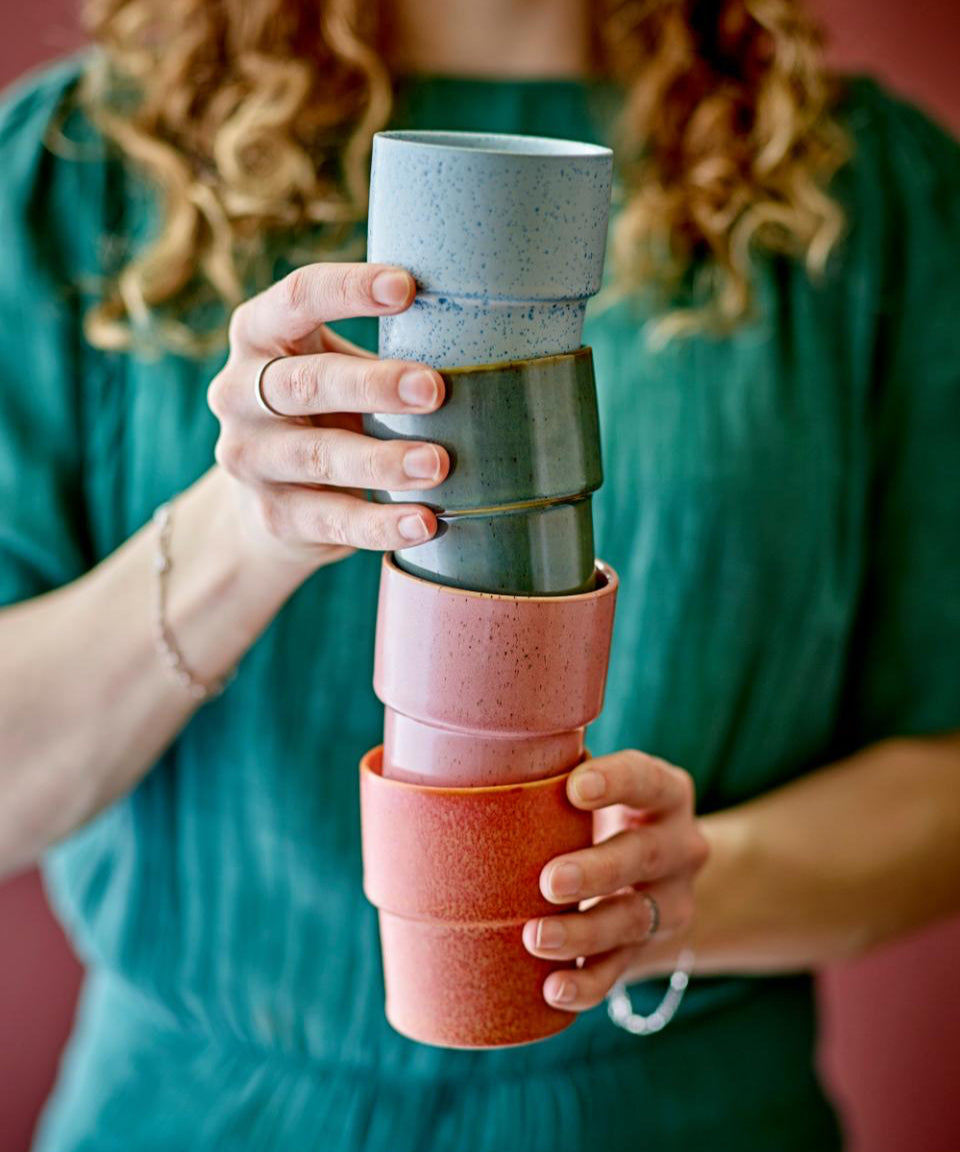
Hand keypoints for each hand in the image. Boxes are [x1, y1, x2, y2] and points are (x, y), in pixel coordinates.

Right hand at [208, 263, 448, 570]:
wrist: (268, 505)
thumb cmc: (326, 413)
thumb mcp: (337, 367)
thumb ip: (385, 349)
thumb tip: (484, 335)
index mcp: (259, 334)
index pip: (297, 297)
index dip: (349, 289)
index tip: (408, 287)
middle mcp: (239, 392)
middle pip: (304, 383)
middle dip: (373, 385)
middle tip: (435, 389)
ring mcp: (251, 458)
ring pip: (317, 456)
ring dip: (382, 461)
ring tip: (438, 464)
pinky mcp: (274, 516)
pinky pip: (332, 520)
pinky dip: (380, 524)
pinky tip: (423, 523)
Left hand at [523, 750, 708, 1010]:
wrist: (652, 876)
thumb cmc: (595, 814)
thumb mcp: (590, 787)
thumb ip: (551, 772)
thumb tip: (474, 756)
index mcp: (664, 793)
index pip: (646, 780)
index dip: (616, 782)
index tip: (574, 788)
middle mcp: (678, 847)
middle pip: (644, 856)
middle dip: (597, 870)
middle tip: (549, 880)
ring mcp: (668, 903)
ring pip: (632, 920)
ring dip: (584, 932)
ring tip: (536, 938)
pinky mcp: (648, 950)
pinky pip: (620, 971)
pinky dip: (588, 985)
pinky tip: (554, 990)